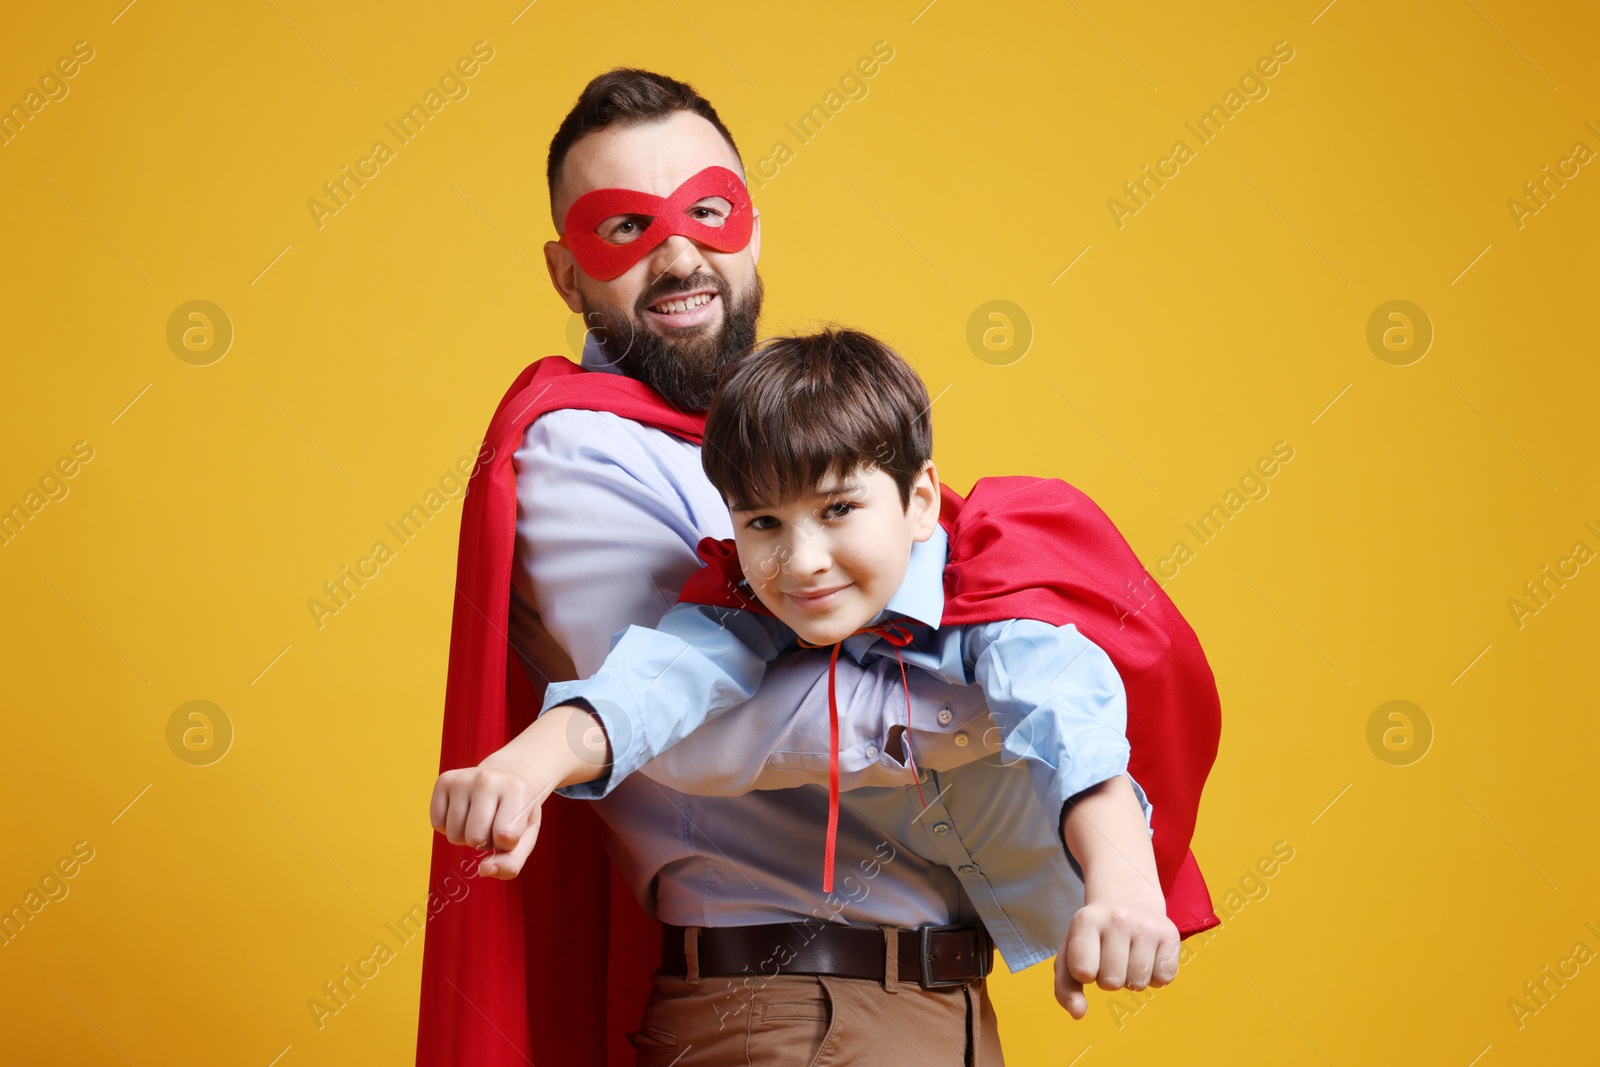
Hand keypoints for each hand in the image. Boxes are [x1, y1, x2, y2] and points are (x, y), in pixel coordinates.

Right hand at [429, 755, 550, 879]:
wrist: (508, 776)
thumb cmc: (517, 812)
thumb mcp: (525, 837)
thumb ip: (511, 863)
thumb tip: (484, 870)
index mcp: (517, 791)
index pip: (504, 837)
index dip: (505, 844)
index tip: (511, 829)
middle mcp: (488, 780)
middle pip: (475, 838)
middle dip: (484, 842)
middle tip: (493, 824)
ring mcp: (463, 779)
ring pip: (454, 834)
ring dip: (465, 837)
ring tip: (479, 818)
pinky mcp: (444, 781)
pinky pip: (437, 824)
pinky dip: (448, 827)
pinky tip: (464, 813)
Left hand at [1053, 899, 1179, 1018]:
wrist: (1127, 898)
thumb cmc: (1094, 936)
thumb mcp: (1071, 953)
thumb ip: (1065, 987)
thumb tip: (1078, 1014)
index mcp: (1086, 920)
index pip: (1082, 971)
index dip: (1085, 972)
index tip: (1088, 956)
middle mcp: (1118, 918)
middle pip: (1112, 982)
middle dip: (1109, 978)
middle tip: (1111, 956)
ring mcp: (1146, 925)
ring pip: (1138, 984)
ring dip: (1132, 980)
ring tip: (1129, 956)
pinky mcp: (1170, 934)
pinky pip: (1163, 979)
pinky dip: (1155, 977)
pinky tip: (1148, 956)